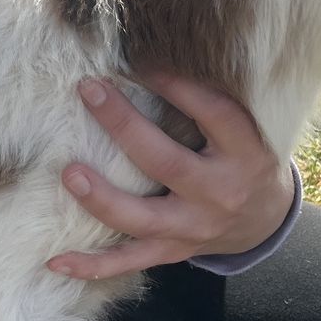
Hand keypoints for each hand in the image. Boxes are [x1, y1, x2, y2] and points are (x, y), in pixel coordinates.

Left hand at [48, 72, 294, 279]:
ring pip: (142, 219)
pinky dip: (91, 265)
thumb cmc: (245, 157)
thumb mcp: (246, 128)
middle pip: (167, 162)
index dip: (176, 85)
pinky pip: (128, 261)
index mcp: (244, 152)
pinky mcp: (173, 251)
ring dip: (102, 199)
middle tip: (89, 91)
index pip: (212, 112)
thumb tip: (152, 54)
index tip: (139, 60)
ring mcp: (194, 228)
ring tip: (70, 174)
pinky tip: (54, 262)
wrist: (266, 221)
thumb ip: (210, 103)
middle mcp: (220, 192)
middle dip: (124, 126)